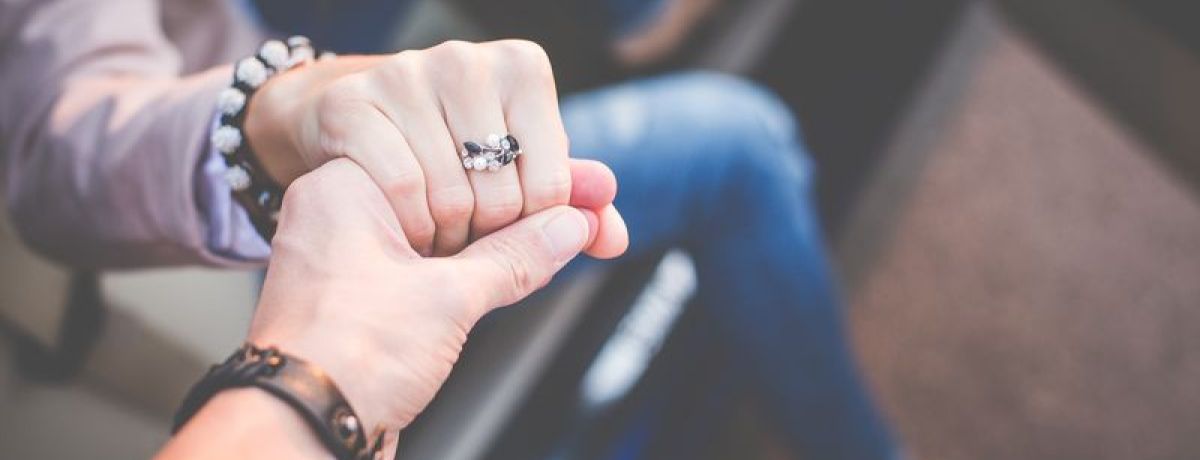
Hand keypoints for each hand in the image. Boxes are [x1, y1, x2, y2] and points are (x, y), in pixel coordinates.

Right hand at [245, 40, 593, 256]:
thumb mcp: (520, 166)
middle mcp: (466, 60)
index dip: (530, 229)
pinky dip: (406, 225)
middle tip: (468, 235)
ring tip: (438, 231)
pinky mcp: (352, 103)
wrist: (355, 118)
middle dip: (487, 237)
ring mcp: (405, 74)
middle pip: (502, 198)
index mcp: (522, 67)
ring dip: (445, 238)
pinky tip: (404, 223)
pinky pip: (401, 191)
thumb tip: (613, 238)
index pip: (552, 188)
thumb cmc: (453, 144)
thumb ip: (571, 201)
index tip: (507, 226)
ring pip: (451, 199)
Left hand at [245, 158, 618, 435]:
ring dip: (513, 238)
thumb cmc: (341, 359)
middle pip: (461, 194)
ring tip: (577, 231)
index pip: (454, 156)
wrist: (299, 430)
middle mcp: (348, 216)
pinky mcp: (371, 303)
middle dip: (531, 204)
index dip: (525, 170)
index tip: (582, 185)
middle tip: (594, 206)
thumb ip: (515, 256)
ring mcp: (357, 261)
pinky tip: (532, 264)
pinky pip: (437, 272)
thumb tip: (569, 226)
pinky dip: (483, 271)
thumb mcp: (448, 297)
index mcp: (349, 186)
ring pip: (452, 235)